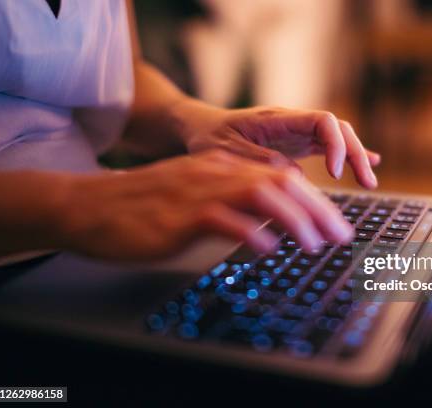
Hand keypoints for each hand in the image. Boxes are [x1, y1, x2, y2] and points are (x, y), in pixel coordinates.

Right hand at [55, 150, 352, 260]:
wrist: (90, 205)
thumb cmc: (143, 207)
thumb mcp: (194, 198)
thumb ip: (231, 205)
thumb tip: (268, 225)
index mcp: (222, 168)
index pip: (281, 178)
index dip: (314, 202)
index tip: (334, 225)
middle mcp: (216, 173)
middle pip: (280, 183)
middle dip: (318, 210)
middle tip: (341, 236)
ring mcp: (198, 191)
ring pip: (260, 196)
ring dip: (294, 219)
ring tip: (316, 244)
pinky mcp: (179, 215)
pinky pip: (223, 219)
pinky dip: (250, 232)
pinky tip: (267, 247)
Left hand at [171, 102, 380, 188]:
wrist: (201, 127)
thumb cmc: (210, 138)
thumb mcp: (227, 151)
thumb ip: (261, 161)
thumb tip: (297, 177)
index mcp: (278, 118)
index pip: (322, 120)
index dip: (336, 144)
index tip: (336, 173)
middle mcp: (292, 122)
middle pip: (337, 128)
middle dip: (356, 153)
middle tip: (367, 182)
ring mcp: (296, 132)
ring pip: (337, 138)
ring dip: (356, 157)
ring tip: (369, 182)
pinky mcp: (296, 144)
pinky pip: (328, 146)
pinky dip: (347, 156)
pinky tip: (369, 165)